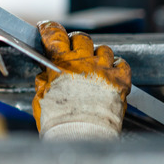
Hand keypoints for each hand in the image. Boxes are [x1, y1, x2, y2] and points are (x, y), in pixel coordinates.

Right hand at [33, 21, 130, 140]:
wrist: (82, 136)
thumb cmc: (59, 121)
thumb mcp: (41, 98)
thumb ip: (44, 81)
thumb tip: (45, 74)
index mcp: (61, 64)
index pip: (54, 35)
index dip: (49, 28)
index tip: (46, 27)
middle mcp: (84, 62)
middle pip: (81, 38)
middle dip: (74, 41)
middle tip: (71, 49)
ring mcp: (104, 70)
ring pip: (103, 49)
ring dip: (96, 55)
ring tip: (92, 66)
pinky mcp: (120, 81)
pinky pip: (121, 63)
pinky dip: (116, 66)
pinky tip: (109, 74)